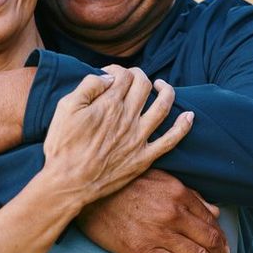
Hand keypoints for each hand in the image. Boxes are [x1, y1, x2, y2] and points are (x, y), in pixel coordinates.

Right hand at [42, 66, 192, 208]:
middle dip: (139, 76)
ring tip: (162, 86)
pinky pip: (171, 140)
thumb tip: (108, 77)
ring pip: (163, 106)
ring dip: (167, 91)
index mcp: (108, 104)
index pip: (123, 75)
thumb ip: (87, 87)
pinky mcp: (144, 157)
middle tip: (131, 79)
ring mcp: (139, 137)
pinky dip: (183, 126)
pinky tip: (189, 116)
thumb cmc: (62, 146)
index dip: (117, 69)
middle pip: (144, 86)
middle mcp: (128, 117)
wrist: (68, 183)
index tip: (109, 74)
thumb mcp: (65, 109)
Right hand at [78, 169, 229, 252]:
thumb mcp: (156, 179)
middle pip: (211, 241)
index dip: (222, 239)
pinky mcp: (144, 251)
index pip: (211, 221)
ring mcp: (160, 233)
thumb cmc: (119, 185)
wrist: (84, 194)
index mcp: (178, 193)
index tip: (224, 250)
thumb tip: (213, 211)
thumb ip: (186, 193)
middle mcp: (174, 213)